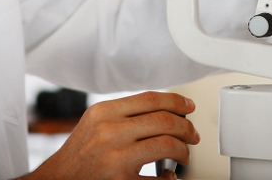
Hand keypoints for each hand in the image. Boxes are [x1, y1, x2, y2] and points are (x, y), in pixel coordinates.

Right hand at [26, 92, 198, 179]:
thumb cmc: (79, 154)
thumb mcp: (95, 123)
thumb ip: (122, 113)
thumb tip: (161, 109)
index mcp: (104, 112)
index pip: (151, 99)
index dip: (176, 101)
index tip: (189, 107)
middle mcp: (110, 132)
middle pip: (164, 120)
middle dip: (186, 128)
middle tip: (192, 136)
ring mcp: (116, 158)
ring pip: (167, 144)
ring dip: (183, 151)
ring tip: (184, 156)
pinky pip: (158, 179)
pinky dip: (170, 179)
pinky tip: (169, 177)